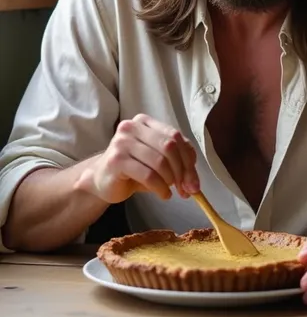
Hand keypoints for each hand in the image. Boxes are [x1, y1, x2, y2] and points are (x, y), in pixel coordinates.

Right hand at [74, 114, 199, 202]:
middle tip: (186, 189)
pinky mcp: (116, 160)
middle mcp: (132, 127)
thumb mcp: (159, 160)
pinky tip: (163, 194)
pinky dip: (160, 188)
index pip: (175, 137)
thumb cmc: (133, 169)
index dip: (189, 159)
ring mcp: (122, 142)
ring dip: (171, 181)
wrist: (102, 180)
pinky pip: (148, 175)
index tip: (194, 181)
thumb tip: (194, 183)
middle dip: (182, 171)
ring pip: (159, 161)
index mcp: (145, 122)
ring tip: (171, 191)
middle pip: (169, 146)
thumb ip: (178, 162)